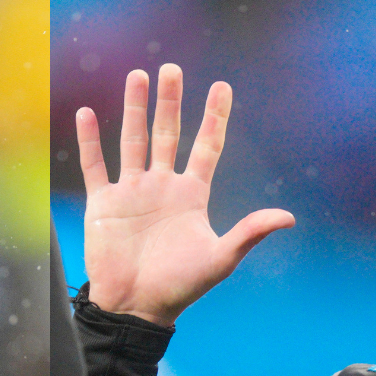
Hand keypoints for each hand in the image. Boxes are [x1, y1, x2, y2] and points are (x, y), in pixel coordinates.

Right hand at [75, 63, 293, 325]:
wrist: (135, 307)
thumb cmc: (180, 287)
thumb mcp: (220, 258)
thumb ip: (249, 232)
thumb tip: (289, 217)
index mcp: (192, 196)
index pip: (206, 147)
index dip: (214, 117)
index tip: (221, 86)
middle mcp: (162, 187)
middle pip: (167, 134)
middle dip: (170, 101)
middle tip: (170, 68)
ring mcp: (131, 193)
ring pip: (133, 140)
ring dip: (134, 109)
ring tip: (136, 76)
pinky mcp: (103, 204)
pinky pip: (95, 166)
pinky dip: (90, 141)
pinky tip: (87, 113)